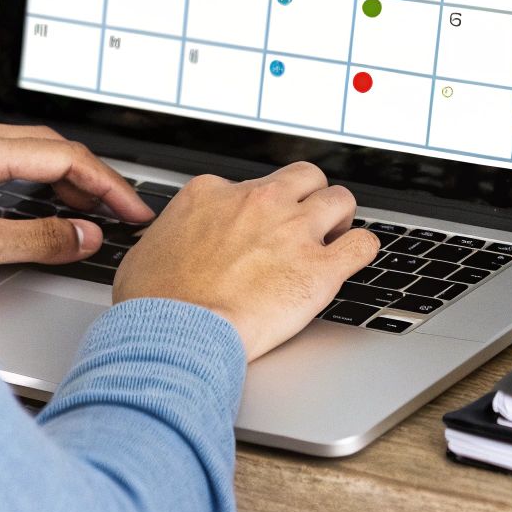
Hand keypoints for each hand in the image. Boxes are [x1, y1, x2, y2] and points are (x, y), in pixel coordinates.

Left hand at [0, 114, 152, 286]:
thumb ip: (38, 239)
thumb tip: (84, 236)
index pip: (64, 158)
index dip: (106, 186)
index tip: (131, 210)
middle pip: (49, 148)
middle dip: (91, 179)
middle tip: (120, 211)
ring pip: (25, 153)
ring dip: (62, 180)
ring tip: (89, 211)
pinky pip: (1, 162)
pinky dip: (32, 182)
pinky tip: (38, 204)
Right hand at [113, 162, 378, 360]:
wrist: (176, 334)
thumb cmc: (155, 303)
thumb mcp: (148, 251)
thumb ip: (172, 235)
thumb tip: (168, 243)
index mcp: (215, 194)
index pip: (254, 184)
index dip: (261, 208)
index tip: (261, 226)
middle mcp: (260, 203)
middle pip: (306, 177)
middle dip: (310, 197)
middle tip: (307, 223)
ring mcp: (294, 230)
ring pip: (341, 199)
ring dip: (340, 218)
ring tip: (335, 238)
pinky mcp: (320, 267)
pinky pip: (363, 244)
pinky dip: (362, 250)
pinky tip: (353, 259)